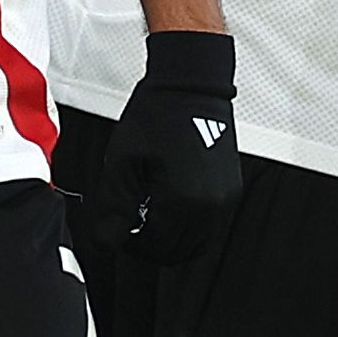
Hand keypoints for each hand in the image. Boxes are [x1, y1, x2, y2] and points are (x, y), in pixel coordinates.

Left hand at [102, 30, 239, 261]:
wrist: (190, 85)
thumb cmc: (157, 116)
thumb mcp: (123, 163)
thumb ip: (114, 209)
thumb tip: (106, 242)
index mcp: (183, 202)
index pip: (156, 249)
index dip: (132, 244)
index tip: (118, 226)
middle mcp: (211, 206)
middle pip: (179, 252)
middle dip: (152, 244)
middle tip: (131, 220)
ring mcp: (225, 199)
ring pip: (196, 242)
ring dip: (170, 235)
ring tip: (149, 206)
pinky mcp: (231, 189)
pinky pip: (208, 223)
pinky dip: (187, 222)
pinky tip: (168, 196)